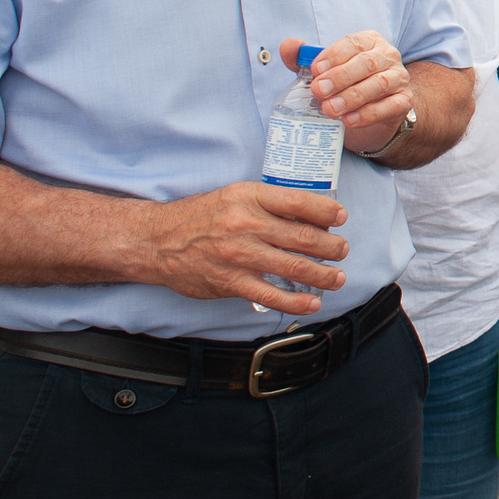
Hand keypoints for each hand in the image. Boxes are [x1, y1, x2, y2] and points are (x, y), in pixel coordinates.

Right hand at [138, 180, 350, 314]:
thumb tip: (311, 217)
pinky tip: (313, 302)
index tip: (341, 217)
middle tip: (342, 250)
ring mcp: (239, 255)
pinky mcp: (231, 282)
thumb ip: (269, 204)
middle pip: (304, 236)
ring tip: (337, 277)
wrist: (156, 241)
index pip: (298, 201)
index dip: (327, 210)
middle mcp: (246, 224)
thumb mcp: (234, 196)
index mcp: (248, 197)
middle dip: (332, 246)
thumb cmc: (200, 217)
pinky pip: (271, 295)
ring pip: (294, 266)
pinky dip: (297, 301)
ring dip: (323, 274)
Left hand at [281, 35, 412, 150]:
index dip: (334, 55)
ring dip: (352, 97)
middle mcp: (387, 56)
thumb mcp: (324, 71)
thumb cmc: (346, 84)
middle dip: (341, 77)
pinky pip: (390, 106)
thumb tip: (287, 45)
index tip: (315, 69)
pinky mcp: (404, 102)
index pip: (354, 43)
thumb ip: (303, 58)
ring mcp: (399, 79)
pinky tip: (349, 120)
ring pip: (379, 84)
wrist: (373, 112)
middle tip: (319, 91)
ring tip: (330, 109)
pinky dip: (368, 114)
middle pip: (367, 63)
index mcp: (369, 42)